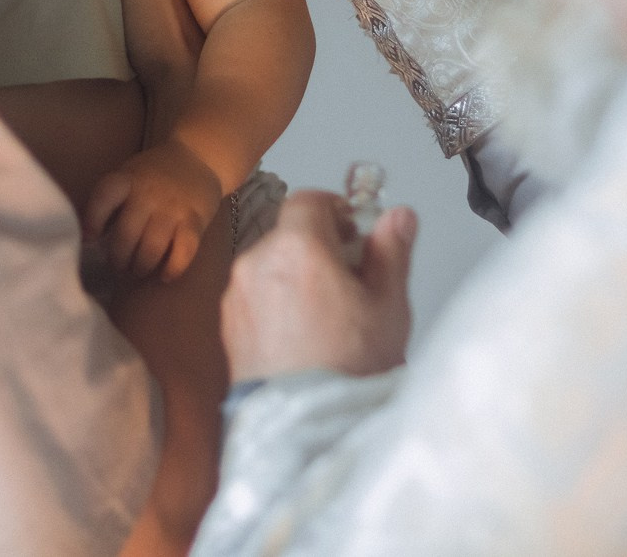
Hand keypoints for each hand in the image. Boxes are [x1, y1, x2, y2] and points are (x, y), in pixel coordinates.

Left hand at [86, 140, 224, 280]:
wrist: (198, 158)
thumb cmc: (154, 175)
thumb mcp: (128, 177)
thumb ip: (110, 203)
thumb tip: (89, 239)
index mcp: (126, 180)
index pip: (104, 197)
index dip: (93, 220)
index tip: (89, 240)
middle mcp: (148, 193)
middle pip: (127, 234)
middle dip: (119, 258)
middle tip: (119, 266)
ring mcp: (173, 208)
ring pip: (152, 247)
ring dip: (141, 266)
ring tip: (138, 271)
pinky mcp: (195, 221)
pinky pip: (184, 251)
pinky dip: (173, 268)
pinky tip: (165, 276)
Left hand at [222, 189, 416, 381]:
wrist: (305, 427)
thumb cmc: (349, 368)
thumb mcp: (388, 305)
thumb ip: (391, 251)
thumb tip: (398, 217)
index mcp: (296, 247)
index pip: (309, 200)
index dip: (335, 210)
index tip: (355, 233)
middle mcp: (257, 263)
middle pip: (288, 234)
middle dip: (318, 247)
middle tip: (350, 280)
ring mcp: (237, 295)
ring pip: (270, 266)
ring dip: (295, 276)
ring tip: (328, 316)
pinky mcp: (228, 326)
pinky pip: (255, 296)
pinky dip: (276, 303)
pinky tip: (303, 336)